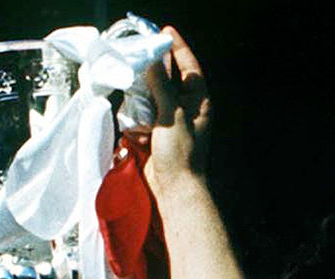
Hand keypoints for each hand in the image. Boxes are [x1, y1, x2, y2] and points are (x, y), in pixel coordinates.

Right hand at [143, 26, 210, 198]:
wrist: (175, 190)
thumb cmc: (181, 152)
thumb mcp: (172, 115)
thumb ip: (161, 87)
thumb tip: (153, 63)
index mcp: (198, 101)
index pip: (189, 67)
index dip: (178, 48)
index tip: (164, 32)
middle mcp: (186, 110)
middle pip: (167, 83)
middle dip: (153, 78)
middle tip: (139, 64)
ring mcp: (170, 125)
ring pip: (150, 103)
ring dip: (141, 107)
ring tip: (139, 113)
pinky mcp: (156, 139)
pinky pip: (141, 123)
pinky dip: (136, 127)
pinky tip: (137, 136)